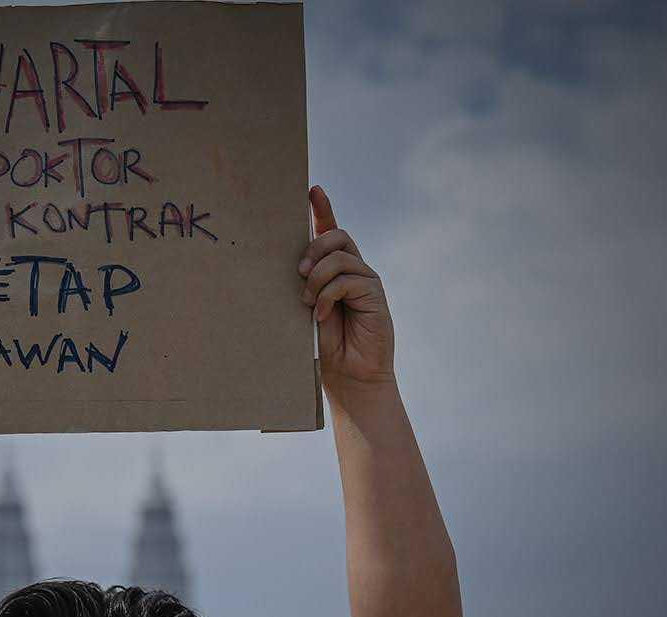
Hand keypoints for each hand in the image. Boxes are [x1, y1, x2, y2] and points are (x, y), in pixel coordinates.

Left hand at [299, 187, 394, 389]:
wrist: (350, 376)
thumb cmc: (325, 345)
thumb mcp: (308, 309)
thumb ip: (306, 284)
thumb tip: (291, 265)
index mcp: (335, 270)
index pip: (331, 231)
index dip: (323, 209)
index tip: (312, 190)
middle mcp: (354, 269)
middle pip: (337, 235)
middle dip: (313, 248)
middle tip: (298, 273)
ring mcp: (366, 280)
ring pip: (340, 256)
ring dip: (317, 277)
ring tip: (308, 302)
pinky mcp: (375, 294)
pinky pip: (347, 279)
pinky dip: (328, 295)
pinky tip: (321, 314)